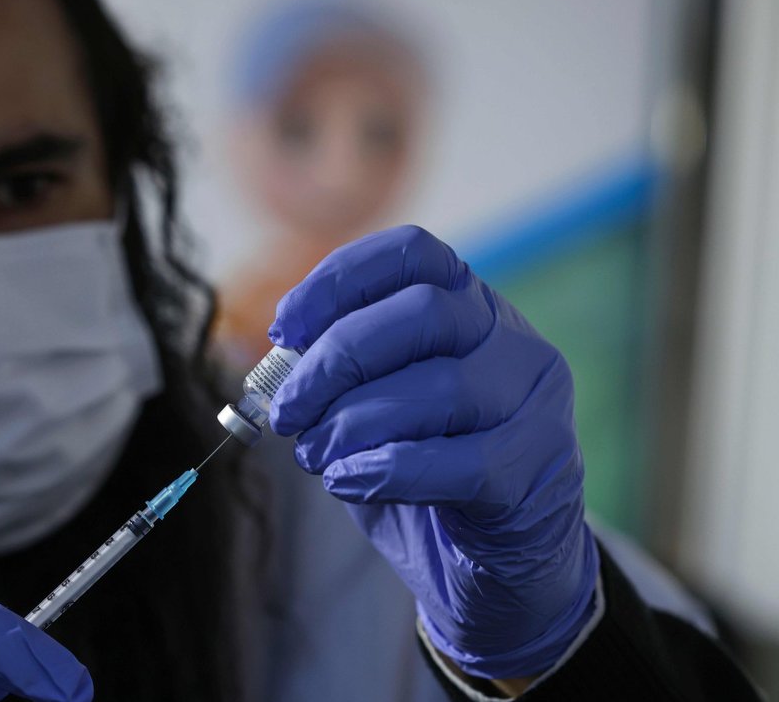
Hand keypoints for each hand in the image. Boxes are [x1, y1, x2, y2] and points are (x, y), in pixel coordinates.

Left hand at [268, 225, 598, 679]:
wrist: (489, 560)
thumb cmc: (422, 467)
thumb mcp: (372, 406)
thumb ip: (334, 377)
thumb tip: (276, 364)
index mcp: (468, 305)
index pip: (414, 253)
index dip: (340, 279)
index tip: (284, 328)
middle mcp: (511, 339)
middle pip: (423, 314)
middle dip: (336, 359)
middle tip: (286, 409)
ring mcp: (536, 401)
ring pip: (442, 389)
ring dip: (354, 422)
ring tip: (312, 454)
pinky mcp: (539, 467)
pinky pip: (461, 462)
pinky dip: (388, 470)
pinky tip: (347, 481)